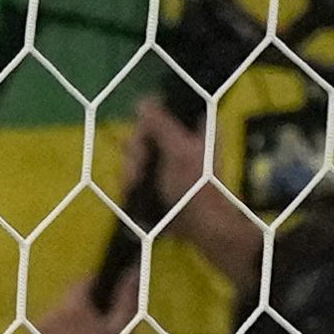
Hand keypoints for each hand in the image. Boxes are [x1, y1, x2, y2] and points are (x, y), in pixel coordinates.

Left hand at [25, 269, 137, 333]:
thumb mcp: (123, 331)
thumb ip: (126, 298)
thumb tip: (131, 272)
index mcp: (72, 309)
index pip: (81, 284)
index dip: (94, 290)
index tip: (104, 302)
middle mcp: (49, 317)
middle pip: (66, 307)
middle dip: (80, 317)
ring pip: (53, 326)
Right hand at [121, 102, 263, 295]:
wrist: (203, 230)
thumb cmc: (195, 190)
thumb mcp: (179, 152)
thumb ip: (161, 125)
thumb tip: (143, 102)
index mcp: (196, 127)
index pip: (161, 108)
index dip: (147, 122)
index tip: (143, 139)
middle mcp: (184, 140)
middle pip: (144, 132)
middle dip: (136, 153)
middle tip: (138, 170)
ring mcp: (171, 161)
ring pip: (138, 153)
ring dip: (130, 169)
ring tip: (133, 185)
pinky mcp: (161, 180)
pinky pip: (138, 171)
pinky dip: (132, 180)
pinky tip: (130, 190)